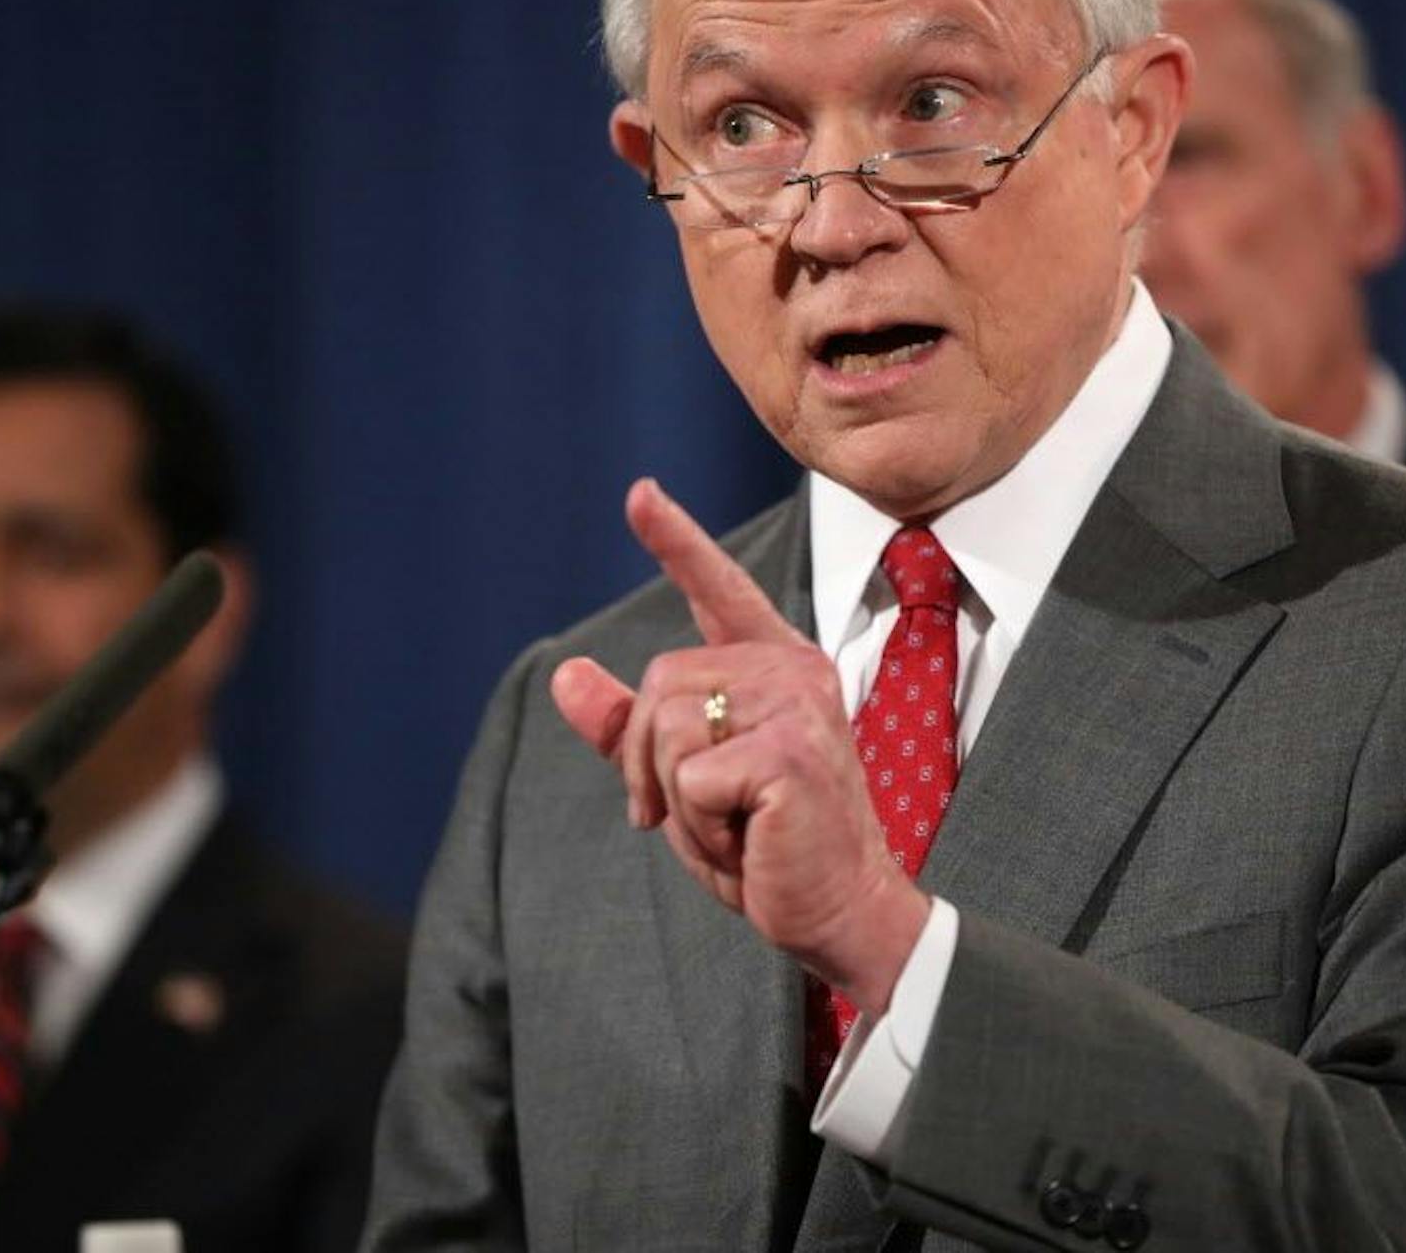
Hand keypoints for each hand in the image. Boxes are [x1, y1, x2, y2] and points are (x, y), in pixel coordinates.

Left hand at [551, 479, 928, 1015]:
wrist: (840, 911)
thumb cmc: (768, 847)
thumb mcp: (686, 783)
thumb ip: (629, 729)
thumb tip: (565, 673)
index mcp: (775, 667)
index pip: (718, 590)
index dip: (675, 540)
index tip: (638, 493)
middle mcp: (791, 671)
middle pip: (658, 685)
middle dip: (649, 764)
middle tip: (703, 816)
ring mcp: (795, 706)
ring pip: (666, 729)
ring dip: (678, 803)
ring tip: (735, 828)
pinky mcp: (789, 753)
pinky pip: (688, 781)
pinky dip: (699, 827)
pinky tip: (749, 843)